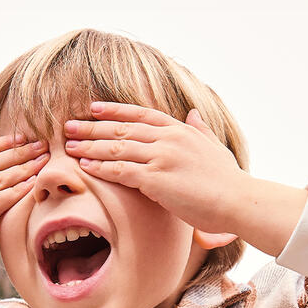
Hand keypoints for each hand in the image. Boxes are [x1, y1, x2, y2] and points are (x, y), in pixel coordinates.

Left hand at [64, 101, 243, 237]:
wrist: (239, 201)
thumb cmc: (228, 181)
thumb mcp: (214, 147)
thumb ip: (201, 129)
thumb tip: (194, 113)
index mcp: (181, 129)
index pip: (141, 114)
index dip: (115, 110)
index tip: (93, 107)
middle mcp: (169, 138)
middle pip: (122, 128)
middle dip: (92, 126)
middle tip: (69, 126)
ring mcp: (162, 157)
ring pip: (117, 146)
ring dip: (90, 145)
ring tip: (69, 145)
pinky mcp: (157, 179)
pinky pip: (120, 169)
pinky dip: (100, 166)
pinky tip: (84, 166)